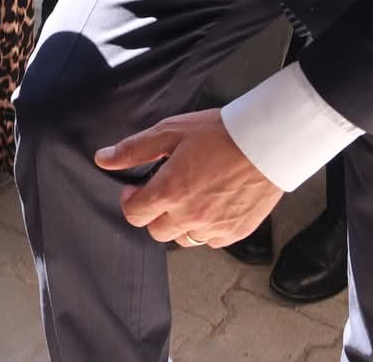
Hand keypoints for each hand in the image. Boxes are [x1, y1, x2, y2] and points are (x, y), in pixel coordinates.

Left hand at [93, 110, 282, 248]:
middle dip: (155, 211)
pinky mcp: (234, 233)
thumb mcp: (171, 131)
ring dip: (179, 222)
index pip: (134, 214)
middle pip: (156, 230)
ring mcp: (213, 227)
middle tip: (167, 188)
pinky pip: (209, 241)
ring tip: (191, 196)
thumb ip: (135, 149)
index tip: (138, 188)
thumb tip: (104, 158)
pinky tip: (212, 204)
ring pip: (182, 239)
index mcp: (170, 191)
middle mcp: (189, 215)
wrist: (268, 143)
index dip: (131, 200)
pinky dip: (205, 228)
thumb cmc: (221, 133)